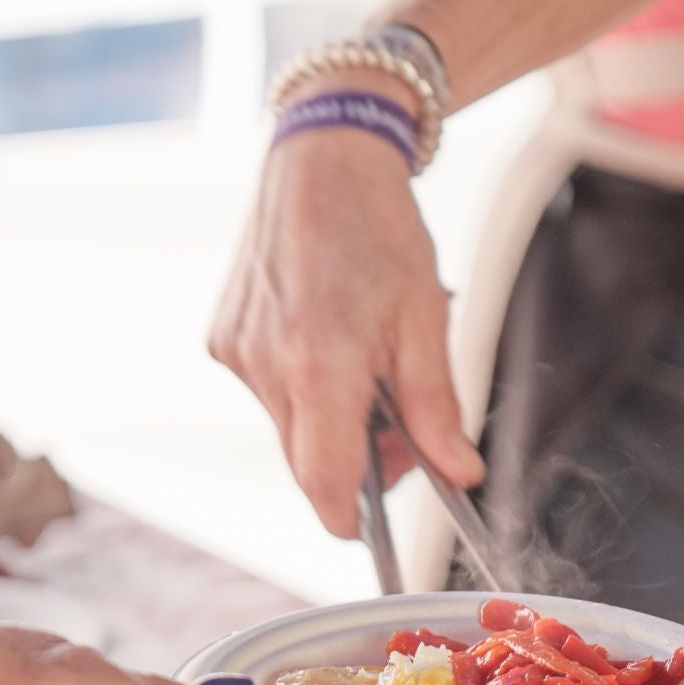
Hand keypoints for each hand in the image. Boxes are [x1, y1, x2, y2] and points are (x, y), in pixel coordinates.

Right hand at [208, 104, 483, 537]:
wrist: (321, 156)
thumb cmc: (380, 230)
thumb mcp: (426, 318)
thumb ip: (436, 408)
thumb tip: (460, 474)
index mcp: (320, 364)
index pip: (325, 483)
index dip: (350, 517)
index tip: (372, 528)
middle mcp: (265, 366)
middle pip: (308, 462)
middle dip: (354, 463)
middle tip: (401, 425)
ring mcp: (237, 353)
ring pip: (289, 429)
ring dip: (331, 421)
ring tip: (368, 366)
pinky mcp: (223, 339)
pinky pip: (268, 393)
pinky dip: (303, 388)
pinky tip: (329, 340)